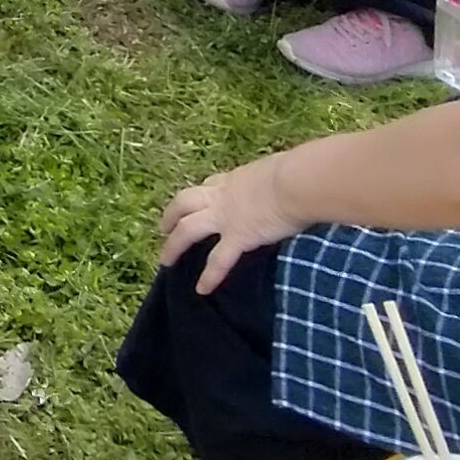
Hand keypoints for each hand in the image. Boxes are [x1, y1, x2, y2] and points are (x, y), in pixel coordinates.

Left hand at [157, 153, 309, 295]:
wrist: (297, 182)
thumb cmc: (297, 171)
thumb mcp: (278, 169)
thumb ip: (275, 177)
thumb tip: (289, 180)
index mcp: (235, 179)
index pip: (210, 184)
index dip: (200, 194)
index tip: (195, 200)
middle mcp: (223, 196)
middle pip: (185, 201)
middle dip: (171, 214)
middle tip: (162, 228)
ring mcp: (226, 217)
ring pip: (188, 229)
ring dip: (173, 245)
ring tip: (164, 260)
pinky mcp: (238, 237)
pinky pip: (219, 260)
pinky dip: (210, 276)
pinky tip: (202, 289)